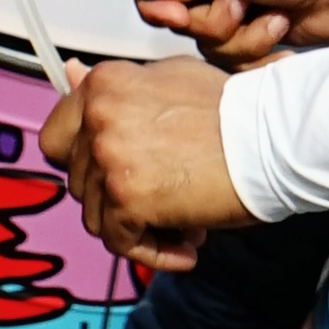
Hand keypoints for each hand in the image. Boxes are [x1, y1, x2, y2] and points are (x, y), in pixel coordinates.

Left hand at [44, 57, 243, 265]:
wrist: (271, 139)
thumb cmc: (233, 111)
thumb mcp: (170, 79)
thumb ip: (119, 90)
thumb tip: (70, 75)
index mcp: (104, 85)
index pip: (57, 136)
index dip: (83, 163)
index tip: (112, 176)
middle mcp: (98, 117)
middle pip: (80, 181)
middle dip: (119, 198)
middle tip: (164, 200)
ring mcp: (108, 157)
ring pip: (97, 216)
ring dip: (138, 228)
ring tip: (185, 225)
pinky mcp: (127, 198)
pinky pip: (120, 243)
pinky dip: (153, 253)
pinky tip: (188, 249)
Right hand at [131, 0, 328, 57]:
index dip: (162, 1)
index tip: (180, 13)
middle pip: (175, 15)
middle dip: (211, 19)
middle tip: (240, 5)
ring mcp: (224, 3)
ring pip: (202, 41)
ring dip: (240, 36)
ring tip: (273, 15)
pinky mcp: (244, 31)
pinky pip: (227, 56)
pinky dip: (255, 49)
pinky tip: (280, 29)